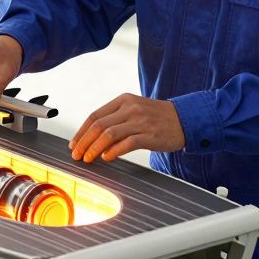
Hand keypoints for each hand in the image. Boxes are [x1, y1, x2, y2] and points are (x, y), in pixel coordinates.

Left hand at [69, 93, 185, 162]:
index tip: (73, 144)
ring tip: (88, 158)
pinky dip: (113, 151)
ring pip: (109, 134)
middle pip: (98, 125)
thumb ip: (115, 120)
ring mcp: (140, 121)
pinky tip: (106, 157)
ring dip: (94, 148)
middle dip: (83, 141)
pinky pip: (126, 143)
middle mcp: (130, 108)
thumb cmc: (157, 117)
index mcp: (123, 100)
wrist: (185, 119)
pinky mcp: (150, 135)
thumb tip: (92, 139)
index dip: (81, 131)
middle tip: (76, 154)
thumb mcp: (135, 110)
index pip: (95, 115)